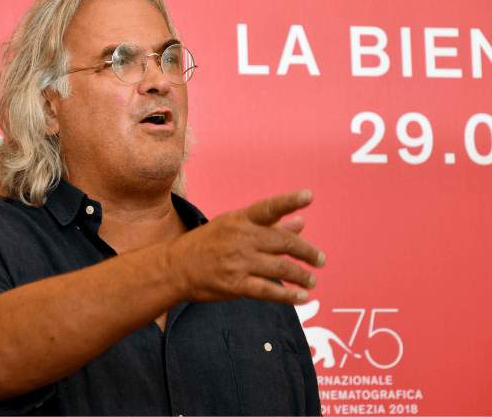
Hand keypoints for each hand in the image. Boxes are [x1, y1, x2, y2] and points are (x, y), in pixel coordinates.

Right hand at [167, 190, 323, 304]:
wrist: (174, 268)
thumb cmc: (206, 244)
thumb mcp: (233, 227)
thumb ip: (269, 226)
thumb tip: (300, 222)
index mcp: (240, 220)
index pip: (268, 208)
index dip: (289, 201)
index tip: (308, 196)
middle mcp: (241, 238)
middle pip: (282, 242)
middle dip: (306, 252)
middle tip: (321, 260)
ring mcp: (237, 262)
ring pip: (279, 268)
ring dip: (301, 275)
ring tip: (312, 280)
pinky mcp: (234, 285)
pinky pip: (268, 290)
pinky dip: (288, 296)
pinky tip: (301, 298)